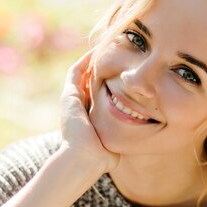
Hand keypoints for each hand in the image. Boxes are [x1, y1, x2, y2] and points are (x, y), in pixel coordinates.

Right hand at [59, 49, 119, 175]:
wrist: (85, 158)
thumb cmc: (102, 157)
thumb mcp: (115, 143)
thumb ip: (122, 138)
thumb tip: (137, 143)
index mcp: (88, 117)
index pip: (97, 95)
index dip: (107, 83)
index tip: (122, 74)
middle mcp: (78, 107)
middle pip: (88, 81)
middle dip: (100, 69)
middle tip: (114, 55)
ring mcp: (71, 100)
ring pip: (81, 74)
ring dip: (92, 61)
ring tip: (105, 48)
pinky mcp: (69, 95)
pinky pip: (76, 71)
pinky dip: (85, 61)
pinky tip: (97, 51)